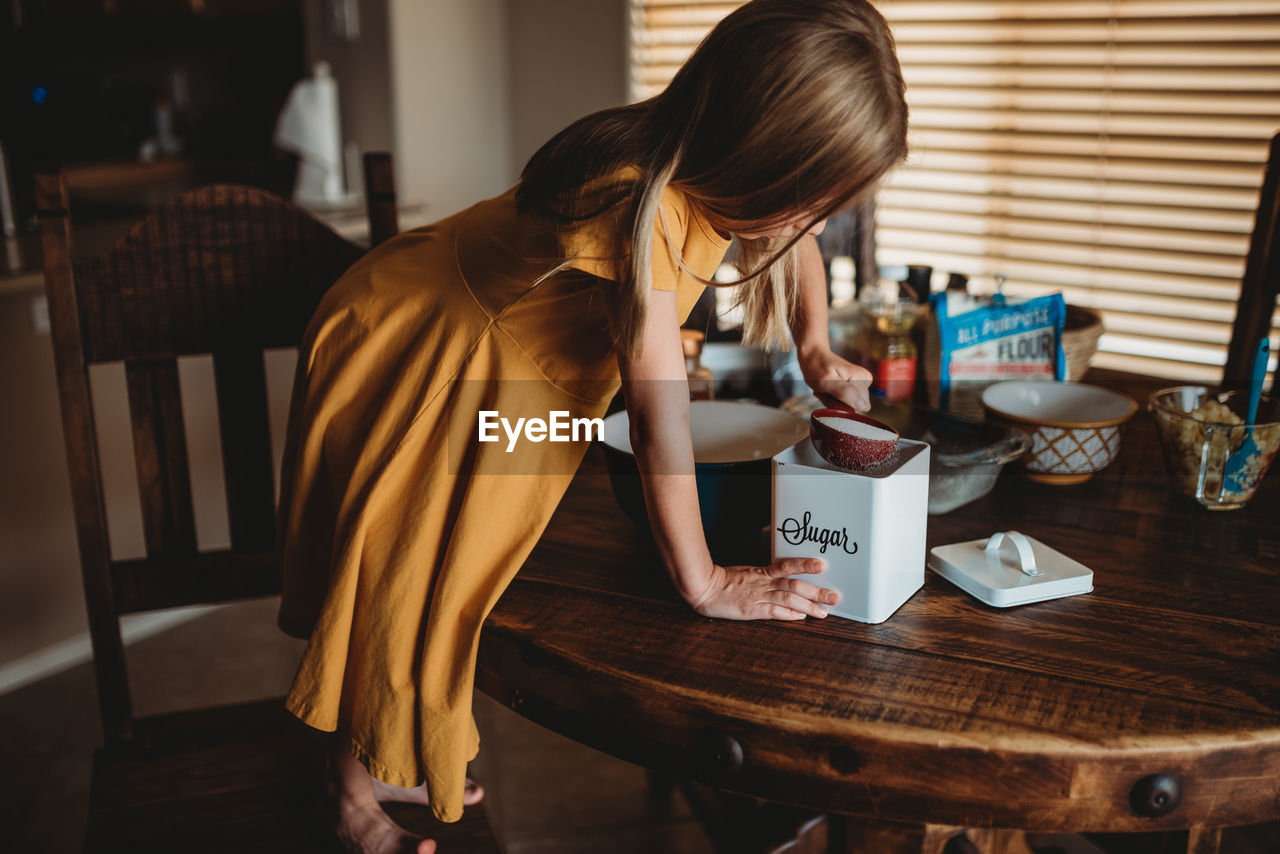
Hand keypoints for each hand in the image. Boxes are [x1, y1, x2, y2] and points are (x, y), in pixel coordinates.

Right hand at [685, 558, 840, 620]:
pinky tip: (801, 617)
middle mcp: (763, 583)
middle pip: (794, 585)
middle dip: (816, 591)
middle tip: (835, 596)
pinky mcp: (751, 610)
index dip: (805, 565)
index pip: (788, 566)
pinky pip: (773, 612)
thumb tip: (786, 581)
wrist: (704, 588)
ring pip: (788, 598)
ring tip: (824, 611)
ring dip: (808, 605)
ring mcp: (758, 596)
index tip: (823, 566)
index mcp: (762, 573)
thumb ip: (766, 577)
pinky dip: (789, 614)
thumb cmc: (725, 581)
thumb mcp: (747, 574)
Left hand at [799, 347, 871, 411]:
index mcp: (863, 379)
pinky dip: (834, 398)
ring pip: (850, 406)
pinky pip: (846, 402)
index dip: (843, 405)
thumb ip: (845, 393)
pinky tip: (829, 389)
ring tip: (827, 388)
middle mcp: (866, 381)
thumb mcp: (826, 382)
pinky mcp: (856, 386)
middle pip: (856, 407)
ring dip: (835, 401)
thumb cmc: (818, 367)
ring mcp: (862, 383)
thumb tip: (863, 405)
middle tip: (827, 390)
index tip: (831, 393)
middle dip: (839, 403)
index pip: (860, 407)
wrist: (815, 355)